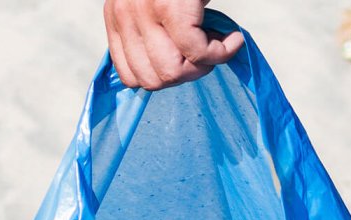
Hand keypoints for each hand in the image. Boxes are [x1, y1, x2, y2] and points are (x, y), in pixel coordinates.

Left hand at [103, 0, 244, 89]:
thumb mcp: (152, 2)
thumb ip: (150, 29)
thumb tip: (171, 69)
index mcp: (117, 15)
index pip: (130, 76)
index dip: (163, 79)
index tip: (187, 63)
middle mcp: (125, 15)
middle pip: (152, 80)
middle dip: (186, 76)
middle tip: (208, 57)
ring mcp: (146, 12)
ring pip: (172, 72)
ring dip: (203, 67)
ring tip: (219, 46)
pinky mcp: (172, 7)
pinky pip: (198, 52)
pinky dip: (222, 52)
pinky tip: (234, 39)